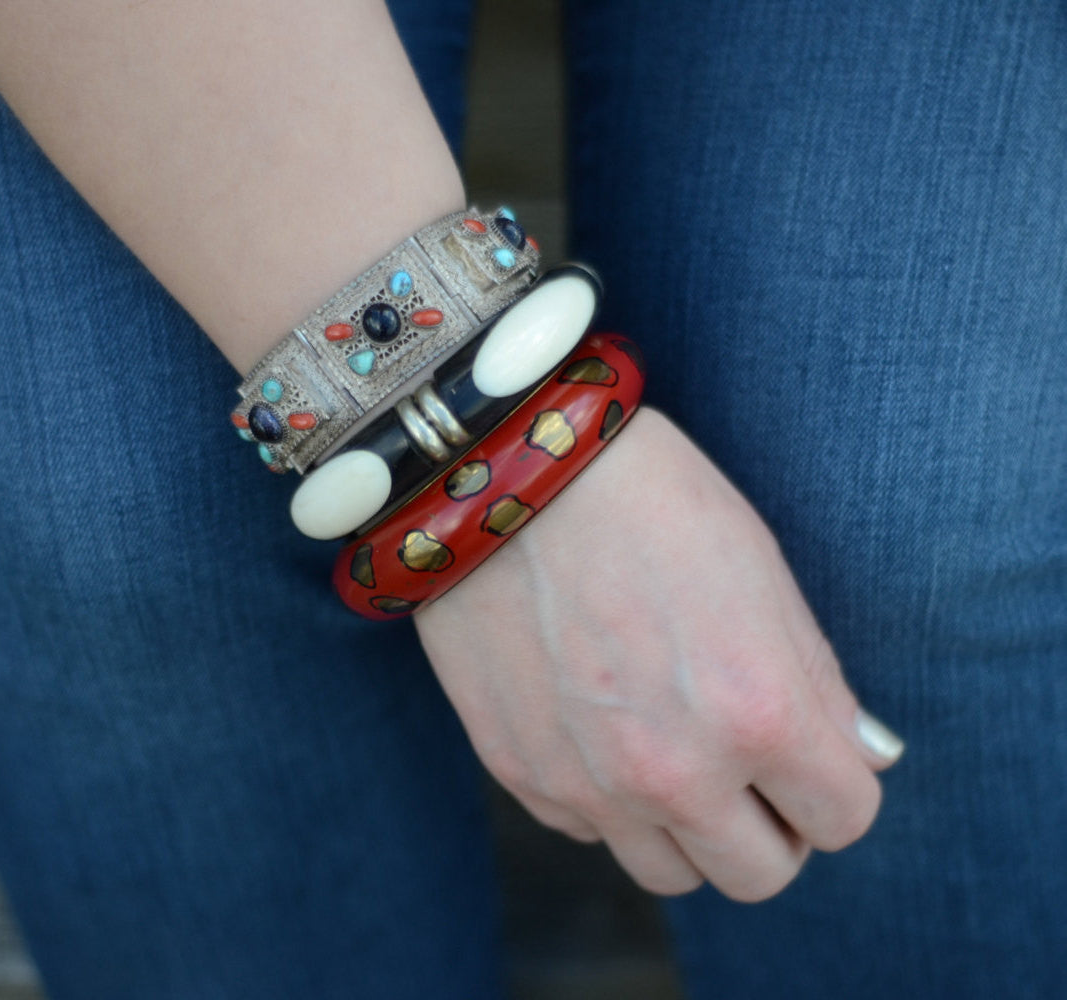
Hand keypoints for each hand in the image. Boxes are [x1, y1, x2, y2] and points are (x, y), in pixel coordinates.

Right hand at [414, 408, 903, 901]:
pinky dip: (607, 800)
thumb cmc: (646, 499)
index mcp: (757, 714)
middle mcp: (673, 772)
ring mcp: (588, 783)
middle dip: (771, 826)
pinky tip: (597, 725)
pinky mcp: (520, 772)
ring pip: (670, 873)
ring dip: (687, 827)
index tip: (812, 753)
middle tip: (748, 766)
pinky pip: (588, 831)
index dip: (837, 782)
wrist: (502, 473)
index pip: (844, 818)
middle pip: (760, 875)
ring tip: (668, 747)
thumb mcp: (760, 569)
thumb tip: (862, 756)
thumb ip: (817, 681)